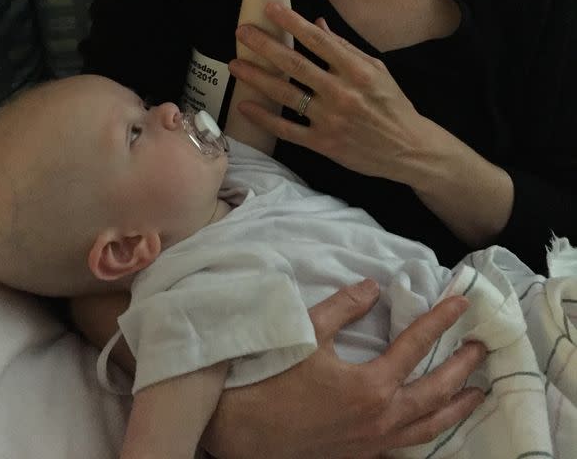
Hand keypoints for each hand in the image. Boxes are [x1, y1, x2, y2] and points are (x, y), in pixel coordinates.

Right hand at [203, 279, 485, 458]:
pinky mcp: (363, 455)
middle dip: (463, 368)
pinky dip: (428, 432)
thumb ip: (344, 306)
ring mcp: (375, 442)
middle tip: (482, 349)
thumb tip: (373, 287)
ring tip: (477, 394)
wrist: (247, 431)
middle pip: (435, 391)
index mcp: (371, 385)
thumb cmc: (275, 379)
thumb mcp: (309, 333)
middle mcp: (382, 418)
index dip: (441, 321)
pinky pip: (407, 445)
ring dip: (456, 407)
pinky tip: (431, 425)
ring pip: (429, 426)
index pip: (416, 345)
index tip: (461, 304)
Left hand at [228, 1, 435, 185]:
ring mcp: (330, 119)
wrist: (408, 148)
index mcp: (357, 70)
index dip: (291, 22)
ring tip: (235, 65)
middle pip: (294, 64)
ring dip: (257, 78)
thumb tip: (317, 23)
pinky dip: (264, 118)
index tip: (270, 7)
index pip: (317, 41)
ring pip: (285, 94)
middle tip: (241, 31)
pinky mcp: (323, 143)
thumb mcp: (377, 69)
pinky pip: (286, 129)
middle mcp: (341, 93)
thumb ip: (345, 47)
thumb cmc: (392, 104)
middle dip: (264, 46)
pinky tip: (245, 106)